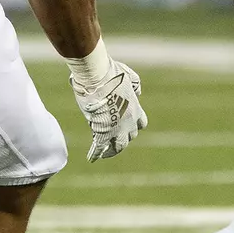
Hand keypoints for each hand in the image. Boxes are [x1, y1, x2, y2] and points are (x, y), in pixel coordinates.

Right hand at [68, 45, 147, 160]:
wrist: (99, 78)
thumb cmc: (112, 74)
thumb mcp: (130, 77)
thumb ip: (135, 86)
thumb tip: (138, 92)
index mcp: (136, 109)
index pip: (141, 123)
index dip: (134, 124)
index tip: (127, 123)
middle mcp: (130, 122)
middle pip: (131, 135)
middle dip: (123, 136)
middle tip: (113, 137)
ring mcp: (117, 129)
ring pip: (119, 146)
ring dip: (113, 150)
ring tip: (106, 154)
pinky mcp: (103, 133)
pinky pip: (100, 147)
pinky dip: (96, 154)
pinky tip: (92, 158)